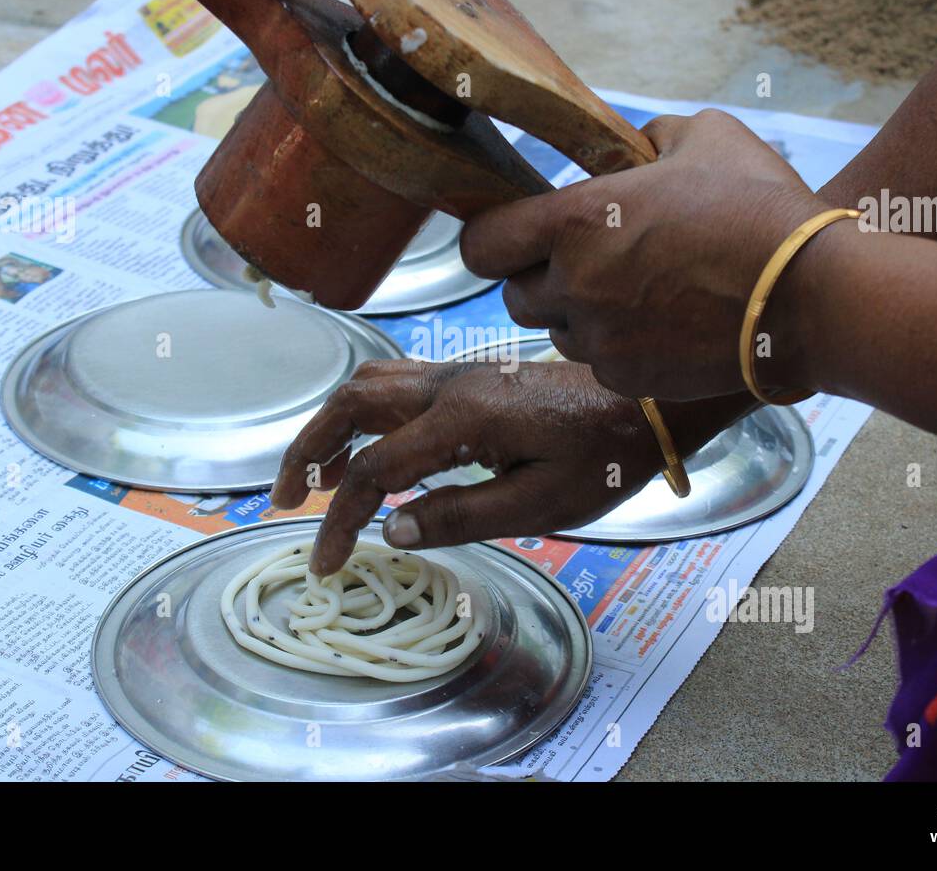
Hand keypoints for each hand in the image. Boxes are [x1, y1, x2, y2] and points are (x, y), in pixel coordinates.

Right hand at [270, 359, 750, 575]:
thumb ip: (461, 515)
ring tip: (316, 474)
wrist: (652, 406)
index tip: (327, 561)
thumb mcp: (541, 503)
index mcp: (463, 419)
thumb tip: (393, 529)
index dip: (341, 518)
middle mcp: (450, 385)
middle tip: (284, 498)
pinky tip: (371, 448)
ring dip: (332, 425)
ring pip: (370, 384)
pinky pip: (398, 384)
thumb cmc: (605, 458)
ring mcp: (460, 375)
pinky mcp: (473, 379)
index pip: (375, 469)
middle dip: (307, 448)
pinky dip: (365, 414)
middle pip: (351, 402)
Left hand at [459, 109, 832, 400]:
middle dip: (541, 278)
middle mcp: (576, 285)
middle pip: (515, 295)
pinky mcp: (629, 379)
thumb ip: (647, 138)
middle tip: (587, 261)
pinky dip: (616, 348)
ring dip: (579, 315)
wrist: (814, 297)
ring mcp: (600, 340)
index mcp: (578, 220)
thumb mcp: (705, 137)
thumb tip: (631, 146)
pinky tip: (662, 325)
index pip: (480, 244)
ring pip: (557, 332)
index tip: (511, 235)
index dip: (491, 240)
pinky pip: (598, 364)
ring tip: (635, 292)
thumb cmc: (761, 208)